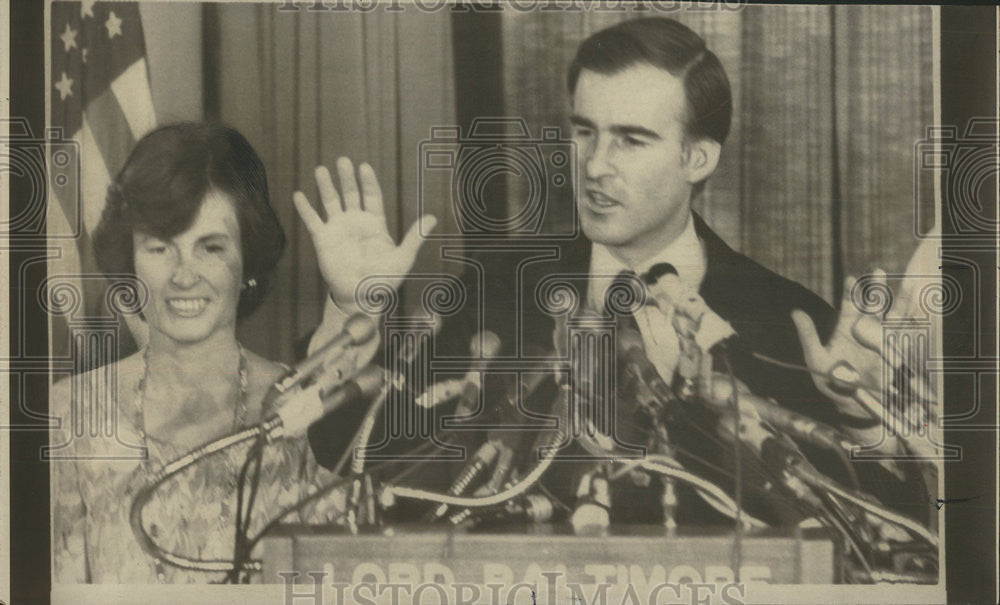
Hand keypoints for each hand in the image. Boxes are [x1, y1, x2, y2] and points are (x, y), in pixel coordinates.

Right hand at [294, 158, 436, 307]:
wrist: (360, 297)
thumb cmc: (383, 280)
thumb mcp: (402, 258)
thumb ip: (415, 237)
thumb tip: (433, 217)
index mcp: (375, 223)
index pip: (372, 196)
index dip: (368, 181)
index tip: (364, 167)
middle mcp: (355, 222)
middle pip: (350, 194)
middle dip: (347, 177)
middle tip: (343, 161)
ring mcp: (338, 229)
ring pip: (330, 202)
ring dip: (325, 186)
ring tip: (321, 169)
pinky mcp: (323, 240)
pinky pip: (312, 221)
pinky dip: (305, 208)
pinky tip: (299, 195)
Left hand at [793, 236, 938, 424]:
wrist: (855, 405)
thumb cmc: (832, 382)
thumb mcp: (817, 358)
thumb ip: (808, 335)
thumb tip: (795, 311)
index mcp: (847, 327)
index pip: (849, 304)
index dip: (850, 292)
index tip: (850, 279)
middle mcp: (867, 329)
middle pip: (873, 304)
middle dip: (876, 288)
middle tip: (876, 271)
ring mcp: (884, 339)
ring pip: (894, 314)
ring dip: (899, 299)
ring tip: (907, 282)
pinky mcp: (898, 353)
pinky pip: (908, 335)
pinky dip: (916, 321)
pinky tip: (923, 306)